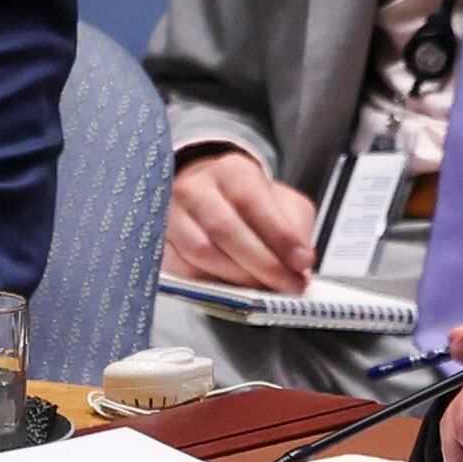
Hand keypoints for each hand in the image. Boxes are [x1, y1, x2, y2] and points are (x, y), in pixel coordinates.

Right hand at [165, 148, 315, 292]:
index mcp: (232, 171)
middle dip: (262, 264)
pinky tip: (234, 289)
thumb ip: (295, 227)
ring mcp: (171, 215)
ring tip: (264, 289)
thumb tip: (298, 263)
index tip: (302, 262)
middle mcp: (195, 189)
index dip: (278, 235)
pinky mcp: (160, 242)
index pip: (252, 201)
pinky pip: (181, 269)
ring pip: (200, 252)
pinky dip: (211, 284)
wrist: (209, 196)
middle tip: (288, 285)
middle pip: (225, 229)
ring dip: (237, 278)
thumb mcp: (284, 203)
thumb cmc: (250, 203)